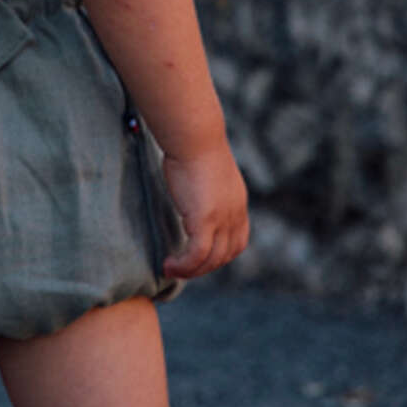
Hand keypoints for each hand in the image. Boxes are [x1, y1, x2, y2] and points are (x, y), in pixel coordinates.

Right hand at [160, 144, 249, 279]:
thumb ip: (205, 189)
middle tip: (182, 268)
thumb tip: (191, 192)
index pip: (238, 241)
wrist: (194, 137)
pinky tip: (169, 263)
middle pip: (226, 254)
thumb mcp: (206, 172)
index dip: (220, 254)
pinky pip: (197, 254)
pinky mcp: (205, 220)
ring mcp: (222, 218)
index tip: (199, 257)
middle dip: (204, 266)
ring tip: (171, 269)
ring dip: (191, 270)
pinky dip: (184, 265)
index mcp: (237, 202)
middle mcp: (235, 213)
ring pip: (212, 259)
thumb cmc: (193, 146)